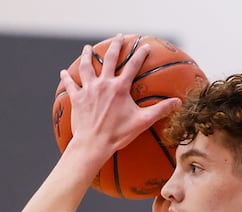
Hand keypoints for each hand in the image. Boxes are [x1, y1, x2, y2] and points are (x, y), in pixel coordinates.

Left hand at [59, 35, 180, 154]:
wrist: (93, 144)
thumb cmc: (118, 134)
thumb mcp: (142, 122)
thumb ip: (160, 110)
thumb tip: (178, 102)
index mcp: (120, 88)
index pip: (133, 65)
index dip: (140, 54)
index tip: (144, 45)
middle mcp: (104, 84)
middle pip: (110, 59)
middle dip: (116, 45)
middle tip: (119, 37)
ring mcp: (89, 90)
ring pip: (87, 67)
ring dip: (86, 56)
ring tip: (87, 48)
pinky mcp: (77, 98)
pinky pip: (70, 85)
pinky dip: (67, 77)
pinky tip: (63, 72)